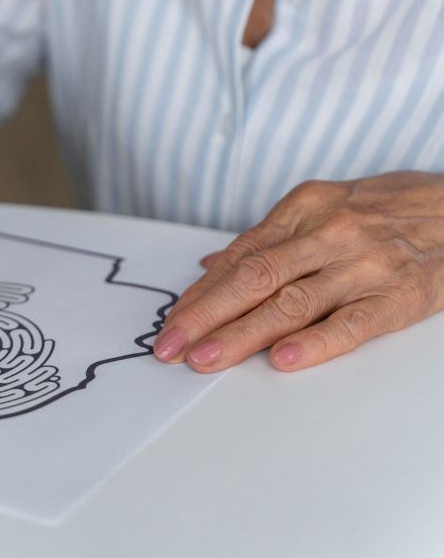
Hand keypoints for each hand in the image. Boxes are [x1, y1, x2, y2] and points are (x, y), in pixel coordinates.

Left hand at [153, 172, 443, 371]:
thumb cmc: (383, 209)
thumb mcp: (322, 206)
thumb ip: (267, 238)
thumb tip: (210, 265)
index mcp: (304, 207)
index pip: (240, 255)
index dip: (201, 292)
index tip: (172, 321)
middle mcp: (327, 232)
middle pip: (255, 277)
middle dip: (205, 314)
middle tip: (170, 346)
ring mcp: (362, 265)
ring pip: (292, 302)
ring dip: (243, 334)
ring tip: (206, 359)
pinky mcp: (396, 297)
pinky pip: (351, 324)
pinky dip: (316, 342)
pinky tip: (284, 359)